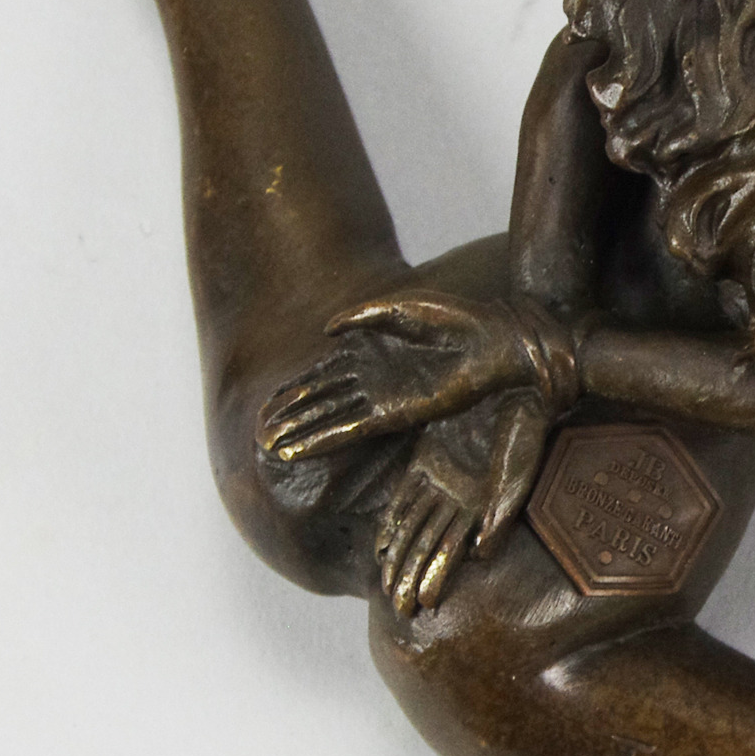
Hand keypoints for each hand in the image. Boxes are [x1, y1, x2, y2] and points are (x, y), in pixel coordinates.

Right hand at [256, 288, 535, 462]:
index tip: (269, 404)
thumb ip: (364, 315)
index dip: (296, 389)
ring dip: (301, 433)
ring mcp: (384, 399)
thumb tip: (326, 330)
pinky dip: (324, 438)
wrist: (494, 340)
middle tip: (260, 432)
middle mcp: (374, 381)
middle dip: (291, 416)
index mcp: (373, 355)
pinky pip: (352, 429)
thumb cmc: (457, 319)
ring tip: (269, 445)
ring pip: (330, 419)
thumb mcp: (403, 307)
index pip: (324, 376)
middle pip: (322, 401)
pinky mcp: (398, 414)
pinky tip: (300, 448)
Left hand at [376, 390, 552, 616]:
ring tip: (387, 588)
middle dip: (413, 576)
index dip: (436, 576)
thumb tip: (480, 555)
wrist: (512, 386)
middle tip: (400, 607)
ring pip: (413, 528)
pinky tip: (380, 548)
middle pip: (428, 544)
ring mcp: (439, 481)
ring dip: (400, 559)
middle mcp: (456, 498)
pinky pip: (403, 498)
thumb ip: (500, 514)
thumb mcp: (516, 471)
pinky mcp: (425, 460)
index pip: (451, 550)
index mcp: (478, 504)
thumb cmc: (523, 428)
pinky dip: (391, 524)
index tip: (422, 603)